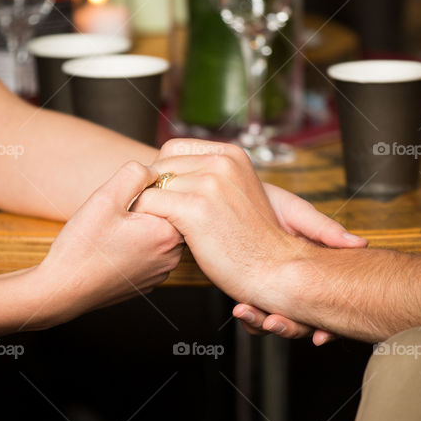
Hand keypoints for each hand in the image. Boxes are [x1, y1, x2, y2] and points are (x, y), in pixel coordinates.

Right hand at [37, 161, 183, 324]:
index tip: (119, 203)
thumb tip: (154, 170)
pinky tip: (111, 251)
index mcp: (168, 233)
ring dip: (139, 228)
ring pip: (156, 233)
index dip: (143, 190)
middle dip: (142, 209)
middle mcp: (172, 255)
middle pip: (165, 214)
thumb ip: (134, 174)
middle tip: (113, 219)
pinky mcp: (148, 281)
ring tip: (110, 235)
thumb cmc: (82, 246)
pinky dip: (134, 247)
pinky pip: (148, 253)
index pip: (170, 195)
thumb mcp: (105, 197)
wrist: (63, 290)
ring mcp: (161, 271)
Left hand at [132, 139, 356, 319]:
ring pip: (151, 185)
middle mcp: (221, 162)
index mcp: (231, 155)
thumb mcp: (236, 193)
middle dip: (154, 191)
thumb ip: (209, 177)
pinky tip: (159, 235)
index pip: (173, 149)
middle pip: (160, 166)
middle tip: (160, 217)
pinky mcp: (196, 208)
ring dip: (150, 208)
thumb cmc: (250, 241)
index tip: (168, 197)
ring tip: (162, 228)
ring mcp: (210, 183)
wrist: (275, 271)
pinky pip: (148, 203)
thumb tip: (165, 173)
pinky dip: (145, 220)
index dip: (163, 174)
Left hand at [249, 182, 365, 343]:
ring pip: (274, 320)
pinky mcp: (249, 289)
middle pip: (302, 321)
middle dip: (288, 327)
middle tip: (272, 321)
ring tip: (244, 311)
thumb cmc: (270, 202)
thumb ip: (324, 230)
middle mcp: (298, 285)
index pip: (330, 307)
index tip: (320, 336)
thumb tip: (361, 244)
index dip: (330, 327)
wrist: (230, 196)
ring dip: (260, 323)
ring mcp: (273, 289)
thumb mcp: (298, 213)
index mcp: (317, 270)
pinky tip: (240, 308)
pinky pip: (252, 313)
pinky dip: (248, 317)